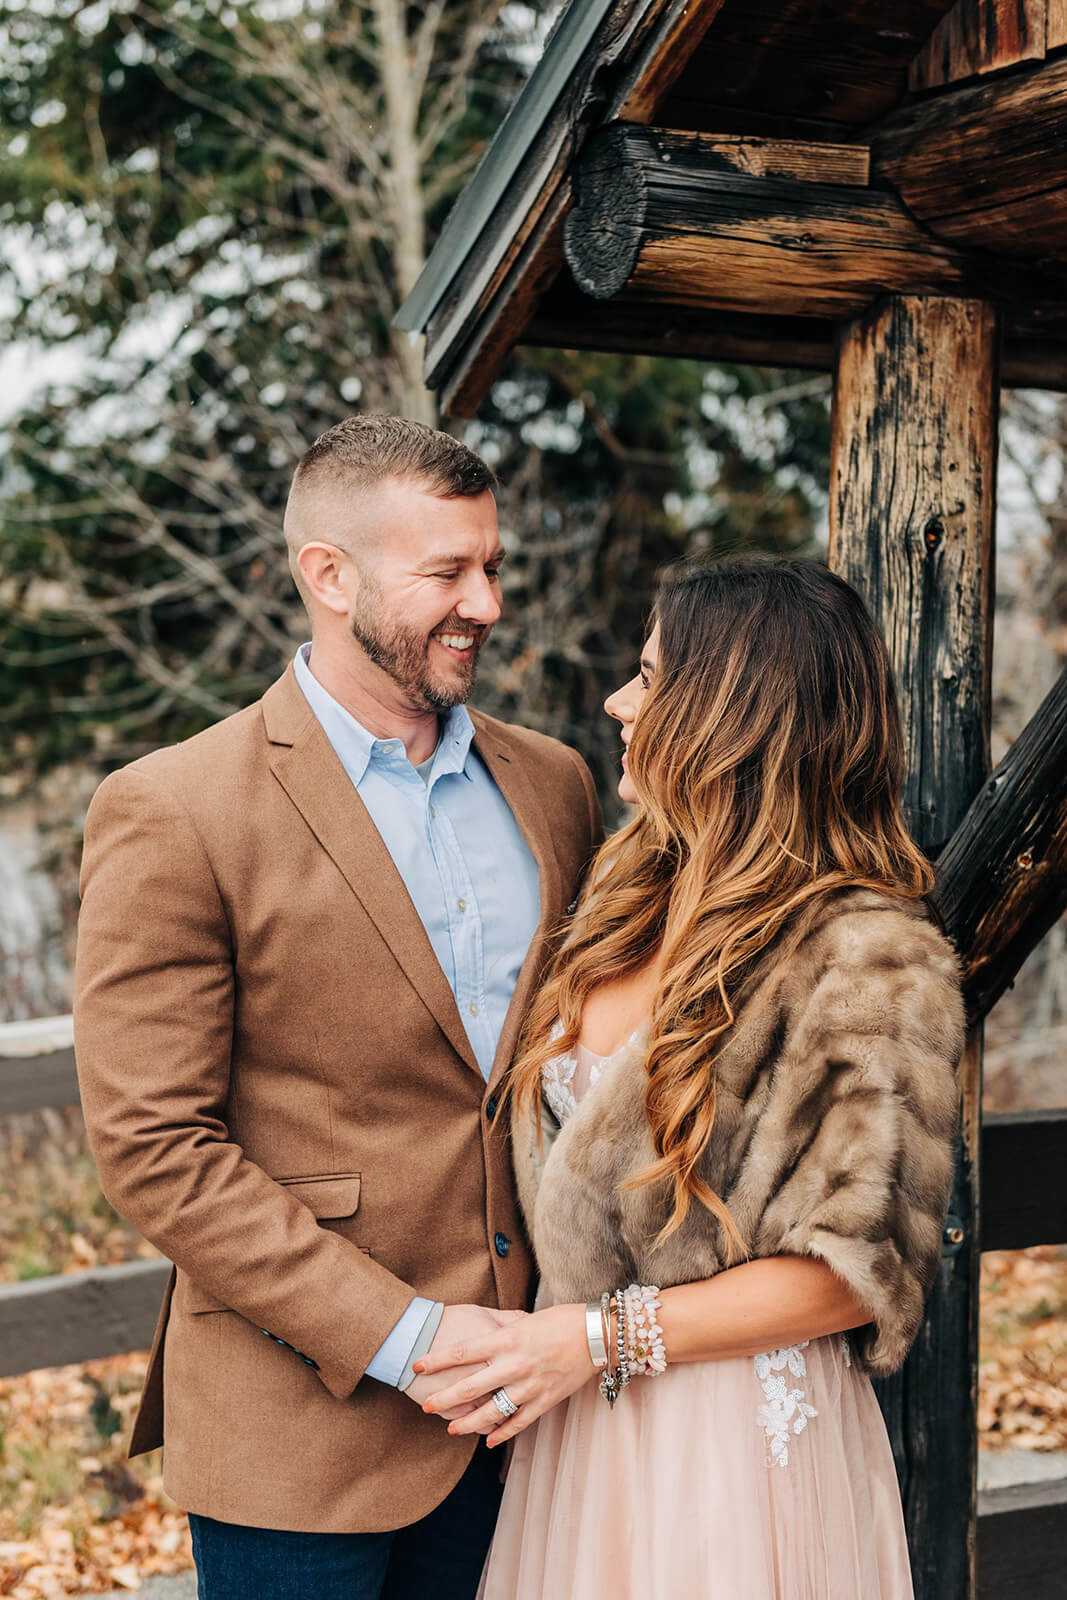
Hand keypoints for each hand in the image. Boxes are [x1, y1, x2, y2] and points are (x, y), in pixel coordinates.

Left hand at [415, 1302, 593, 1446]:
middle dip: (444, 1398)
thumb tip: (480, 1336)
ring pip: (491, 1411)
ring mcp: (529, 1386)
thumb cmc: (560, 1321)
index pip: (462, 1351)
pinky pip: (518, 1422)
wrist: (596, 1335)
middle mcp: (514, 1364)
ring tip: (451, 1428)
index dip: (436, 1360)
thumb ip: (501, 1329)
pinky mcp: (545, 1401)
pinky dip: (502, 1433)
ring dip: (468, 1423)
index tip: (416, 1365)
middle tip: (425, 1405)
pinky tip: (489, 1440)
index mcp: (507, 1339)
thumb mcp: (525, 1319)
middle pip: (470, 1386)